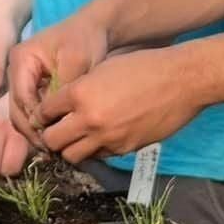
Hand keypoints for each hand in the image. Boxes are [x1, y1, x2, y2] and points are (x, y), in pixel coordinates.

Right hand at [7, 10, 111, 145]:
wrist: (94, 28)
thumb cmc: (85, 40)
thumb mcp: (75, 63)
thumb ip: (60, 89)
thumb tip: (49, 119)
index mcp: (21, 59)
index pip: (22, 97)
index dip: (35, 120)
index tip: (51, 138)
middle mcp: (17, 69)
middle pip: (17, 107)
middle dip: (31, 130)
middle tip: (48, 150)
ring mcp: (24, 77)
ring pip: (22, 111)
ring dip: (35, 129)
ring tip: (51, 147)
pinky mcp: (34, 85)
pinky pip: (32, 108)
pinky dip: (41, 122)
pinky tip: (54, 135)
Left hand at [33, 47, 194, 164]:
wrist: (182, 81)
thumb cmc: (143, 67)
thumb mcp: (103, 69)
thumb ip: (80, 88)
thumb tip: (62, 106)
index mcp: (80, 93)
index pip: (44, 112)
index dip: (42, 114)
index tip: (45, 115)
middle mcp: (89, 118)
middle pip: (52, 140)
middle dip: (50, 136)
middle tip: (56, 130)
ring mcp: (107, 137)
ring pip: (72, 156)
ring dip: (70, 148)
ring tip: (76, 138)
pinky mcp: (125, 149)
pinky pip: (98, 156)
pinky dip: (94, 150)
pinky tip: (100, 138)